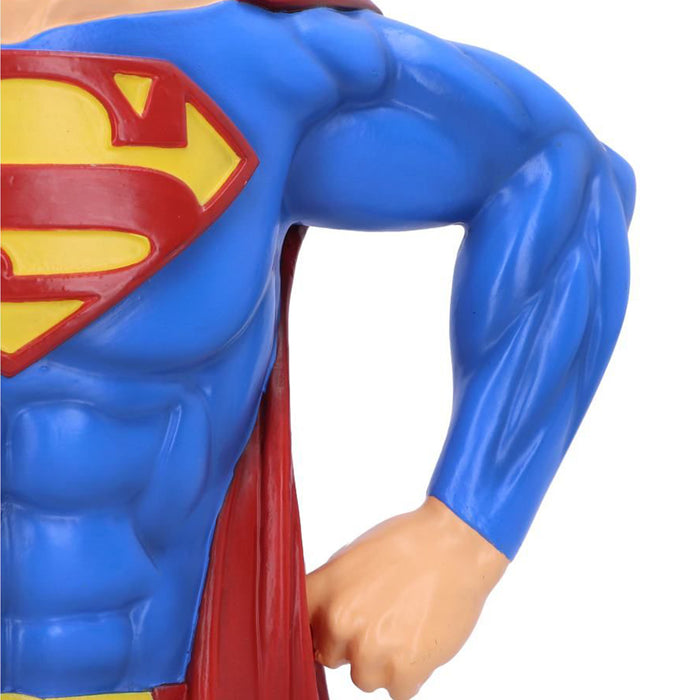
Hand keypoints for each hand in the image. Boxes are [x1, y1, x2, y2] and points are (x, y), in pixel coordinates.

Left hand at [306, 497, 508, 698]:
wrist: (454, 545)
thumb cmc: (406, 544)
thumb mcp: (352, 557)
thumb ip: (329, 592)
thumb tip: (317, 620)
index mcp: (323, 592)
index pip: (297, 629)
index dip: (315, 632)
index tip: (327, 632)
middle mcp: (340, 623)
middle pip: (331, 657)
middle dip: (353, 644)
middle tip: (382, 616)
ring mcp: (371, 650)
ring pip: (363, 678)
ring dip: (382, 662)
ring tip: (405, 624)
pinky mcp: (405, 670)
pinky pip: (397, 690)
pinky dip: (410, 672)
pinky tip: (420, 637)